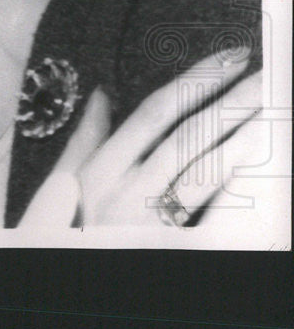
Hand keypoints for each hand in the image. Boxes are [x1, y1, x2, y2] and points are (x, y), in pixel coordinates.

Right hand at [20, 51, 261, 227]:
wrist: (57, 270)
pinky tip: (256, 162)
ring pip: (205, 172)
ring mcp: (151, 221)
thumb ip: (84, 139)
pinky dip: (235, 185)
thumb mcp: (62, 183)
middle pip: (188, 136)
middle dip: (230, 101)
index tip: (228, 58)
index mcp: (100, 169)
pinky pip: (211, 212)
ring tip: (271, 112)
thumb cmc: (61, 231)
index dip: (195, 81)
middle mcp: (127, 191)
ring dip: (243, 138)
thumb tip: (102, 94)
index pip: (154, 112)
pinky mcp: (169, 245)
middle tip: (264, 75)